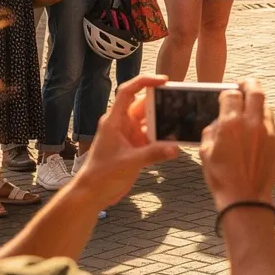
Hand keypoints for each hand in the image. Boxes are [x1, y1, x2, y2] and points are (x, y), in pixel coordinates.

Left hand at [70, 75, 179, 207]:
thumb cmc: (102, 175)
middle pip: (144, 105)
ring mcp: (129, 135)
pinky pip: (152, 136)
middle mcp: (122, 124)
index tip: (164, 81)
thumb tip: (175, 148)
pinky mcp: (135, 147)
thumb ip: (154, 154)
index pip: (128, 92)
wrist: (92, 194)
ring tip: (182, 121)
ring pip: (150, 121)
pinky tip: (175, 141)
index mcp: (114, 121)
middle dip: (161, 102)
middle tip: (181, 101)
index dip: (145, 81)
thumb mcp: (129, 163)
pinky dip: (163, 138)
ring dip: (164, 122)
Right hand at [200, 79, 274, 211]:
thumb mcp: (206, 152)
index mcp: (231, 123)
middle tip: (244, 85)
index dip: (227, 93)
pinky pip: (273, 123)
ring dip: (258, 105)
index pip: (231, 93)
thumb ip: (212, 129)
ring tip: (250, 112)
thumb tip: (219, 120)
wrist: (246, 199)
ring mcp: (269, 131)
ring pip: (266, 106)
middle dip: (248, 84)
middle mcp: (252, 123)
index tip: (226, 96)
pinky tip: (258, 130)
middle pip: (255, 90)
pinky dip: (265, 122)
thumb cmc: (221, 177)